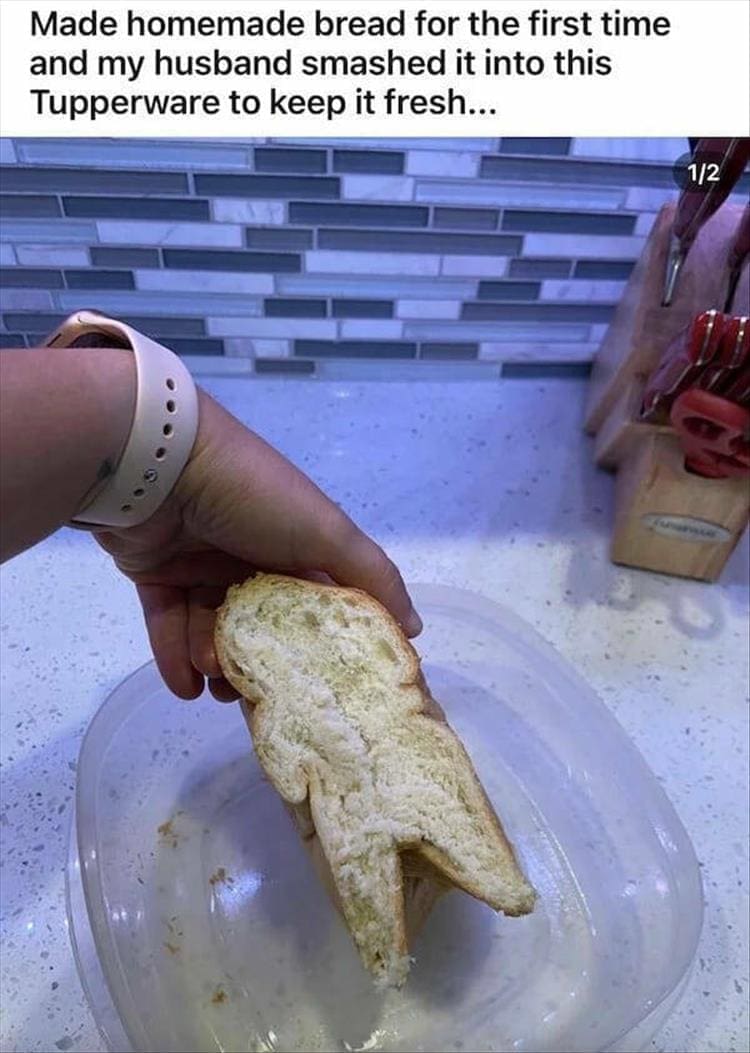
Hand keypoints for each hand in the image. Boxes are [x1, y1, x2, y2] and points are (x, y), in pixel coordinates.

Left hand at [96, 390, 420, 700]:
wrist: (161, 466)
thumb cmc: (253, 496)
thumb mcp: (327, 531)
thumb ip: (372, 578)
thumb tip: (414, 631)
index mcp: (295, 542)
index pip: (318, 604)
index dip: (322, 645)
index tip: (327, 688)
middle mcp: (251, 554)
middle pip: (263, 625)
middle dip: (264, 665)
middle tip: (263, 700)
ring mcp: (201, 564)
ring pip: (215, 629)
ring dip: (217, 662)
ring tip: (217, 683)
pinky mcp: (157, 575)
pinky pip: (169, 624)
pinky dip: (175, 657)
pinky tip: (187, 688)